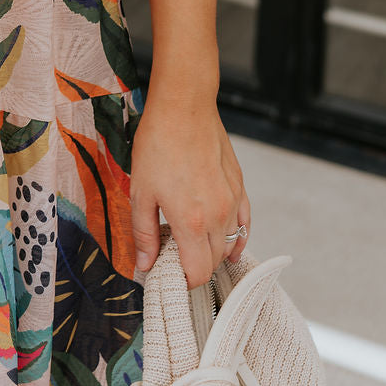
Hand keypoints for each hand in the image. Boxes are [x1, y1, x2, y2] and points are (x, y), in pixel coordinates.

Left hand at [129, 92, 249, 288]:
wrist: (184, 106)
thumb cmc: (159, 143)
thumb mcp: (141, 190)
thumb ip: (144, 233)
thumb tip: (145, 264)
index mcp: (191, 221)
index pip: (198, 273)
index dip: (183, 279)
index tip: (169, 271)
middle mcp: (218, 216)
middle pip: (214, 262)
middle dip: (196, 265)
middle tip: (175, 254)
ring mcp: (233, 201)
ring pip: (230, 244)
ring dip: (213, 249)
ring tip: (193, 241)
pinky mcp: (240, 186)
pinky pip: (245, 224)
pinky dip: (237, 237)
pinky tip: (227, 239)